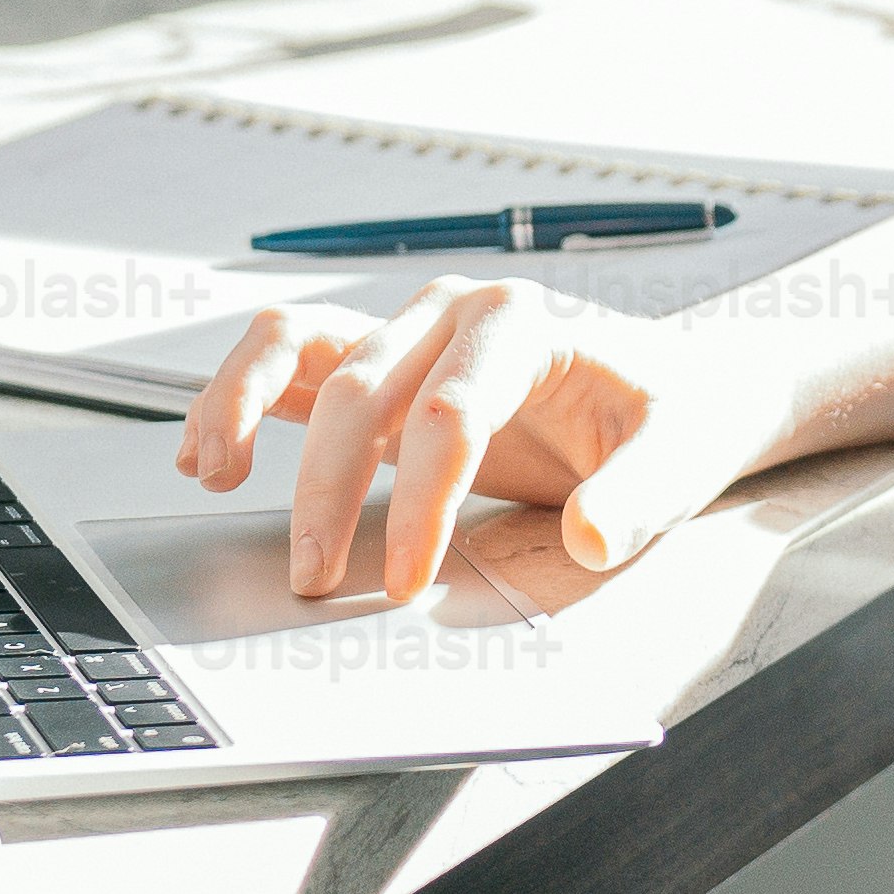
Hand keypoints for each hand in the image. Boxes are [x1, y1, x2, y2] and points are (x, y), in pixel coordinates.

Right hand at [177, 280, 768, 602]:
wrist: (681, 384)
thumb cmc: (677, 416)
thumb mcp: (682, 458)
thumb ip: (638, 498)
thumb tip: (590, 537)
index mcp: (524, 322)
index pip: (451, 413)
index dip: (422, 503)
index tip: (407, 580)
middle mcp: (453, 313)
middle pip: (362, 387)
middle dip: (327, 489)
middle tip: (315, 580)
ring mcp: (411, 331)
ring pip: (298, 344)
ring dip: (244, 408)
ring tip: (210, 477)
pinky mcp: (385, 366)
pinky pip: (293, 363)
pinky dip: (242, 399)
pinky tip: (213, 456)